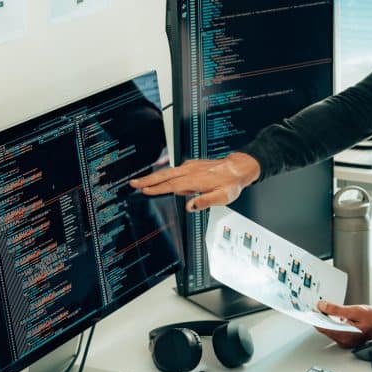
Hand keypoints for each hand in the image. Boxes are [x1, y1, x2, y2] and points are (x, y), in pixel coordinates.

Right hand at [129, 152, 260, 211]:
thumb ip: (205, 202)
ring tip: (140, 182)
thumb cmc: (231, 183)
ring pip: (168, 172)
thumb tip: (190, 206)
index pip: (173, 185)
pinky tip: (159, 179)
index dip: (158, 189)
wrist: (238, 167)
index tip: (145, 191)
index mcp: (196, 179)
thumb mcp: (223, 197)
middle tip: (133, 183)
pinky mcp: (191, 166)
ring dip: (153, 176)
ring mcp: (190, 167)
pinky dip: (163, 174)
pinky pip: (174, 170)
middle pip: (165, 175)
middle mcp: (191, 170)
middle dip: (148, 180)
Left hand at [315, 300, 371, 348]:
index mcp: (344, 335)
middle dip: (320, 317)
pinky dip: (333, 322)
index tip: (311, 308)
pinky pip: (336, 330)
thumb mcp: (355, 310)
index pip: (321, 327)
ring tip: (325, 308)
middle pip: (324, 328)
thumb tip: (322, 306)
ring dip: (327, 319)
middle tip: (318, 305)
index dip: (315, 316)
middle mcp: (343, 341)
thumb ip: (336, 309)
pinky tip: (335, 315)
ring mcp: (346, 341)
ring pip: (330, 329)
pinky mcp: (348, 339)